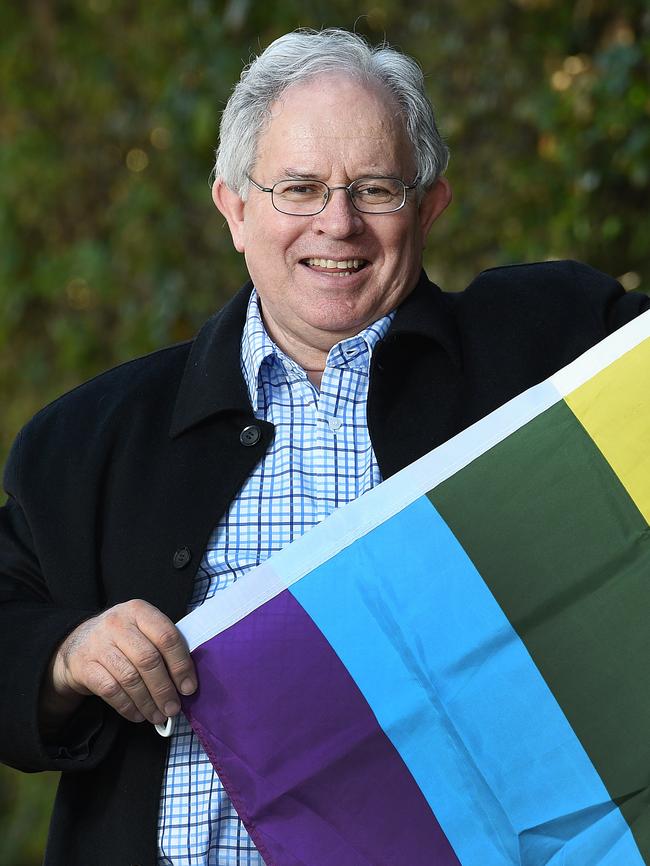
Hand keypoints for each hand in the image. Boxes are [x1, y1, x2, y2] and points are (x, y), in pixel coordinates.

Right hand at [46, 599, 195, 725]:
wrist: (76, 644)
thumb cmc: (120, 639)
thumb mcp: (141, 630)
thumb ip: (162, 647)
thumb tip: (186, 682)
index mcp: (139, 611)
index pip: (166, 637)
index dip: (181, 665)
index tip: (188, 688)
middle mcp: (118, 623)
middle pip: (148, 659)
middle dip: (164, 689)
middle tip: (173, 708)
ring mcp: (98, 644)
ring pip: (130, 677)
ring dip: (148, 702)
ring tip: (158, 715)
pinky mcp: (84, 665)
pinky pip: (111, 690)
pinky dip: (128, 706)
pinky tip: (138, 714)